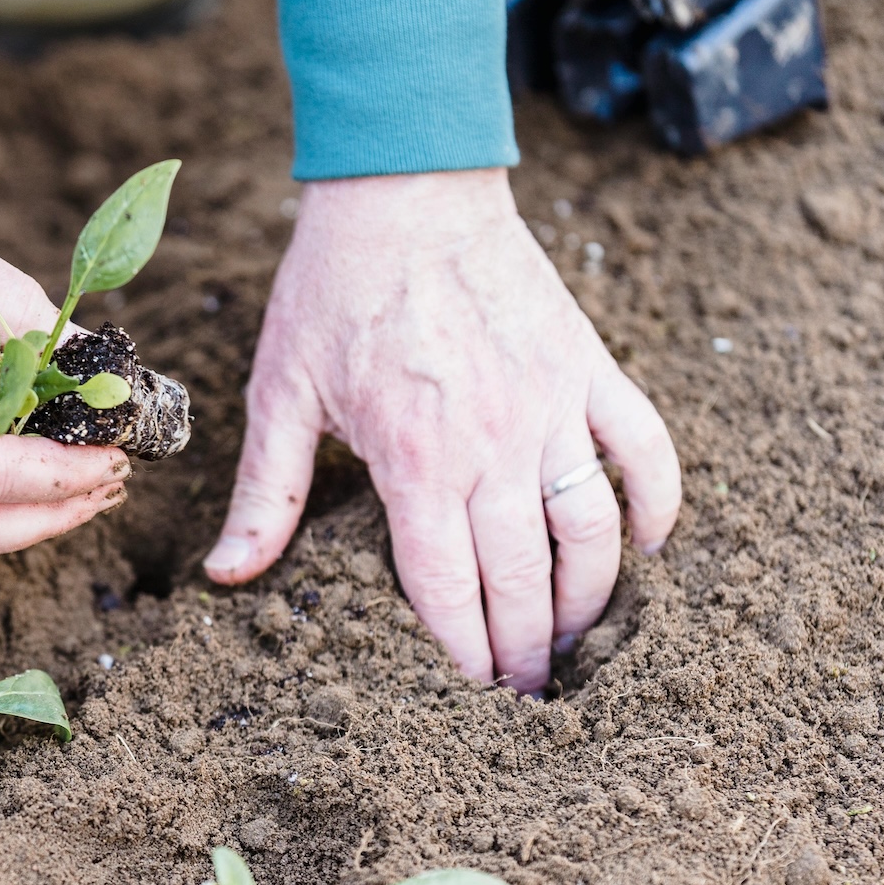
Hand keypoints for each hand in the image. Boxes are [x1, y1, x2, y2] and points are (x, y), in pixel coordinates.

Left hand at [203, 168, 679, 693]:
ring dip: (592, 599)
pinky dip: (658, 505)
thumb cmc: (331, 293)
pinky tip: (646, 550)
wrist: (404, 190)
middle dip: (526, 649)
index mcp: (412, 462)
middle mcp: (492, 445)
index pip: (446, 589)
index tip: (468, 694)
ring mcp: (552, 407)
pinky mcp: (590, 368)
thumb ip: (264, 495)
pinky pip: (646, 450)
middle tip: (526, 692)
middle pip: (524, 579)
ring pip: (594, 530)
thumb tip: (225, 576)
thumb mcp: (280, 395)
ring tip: (576, 642)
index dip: (461, 651)